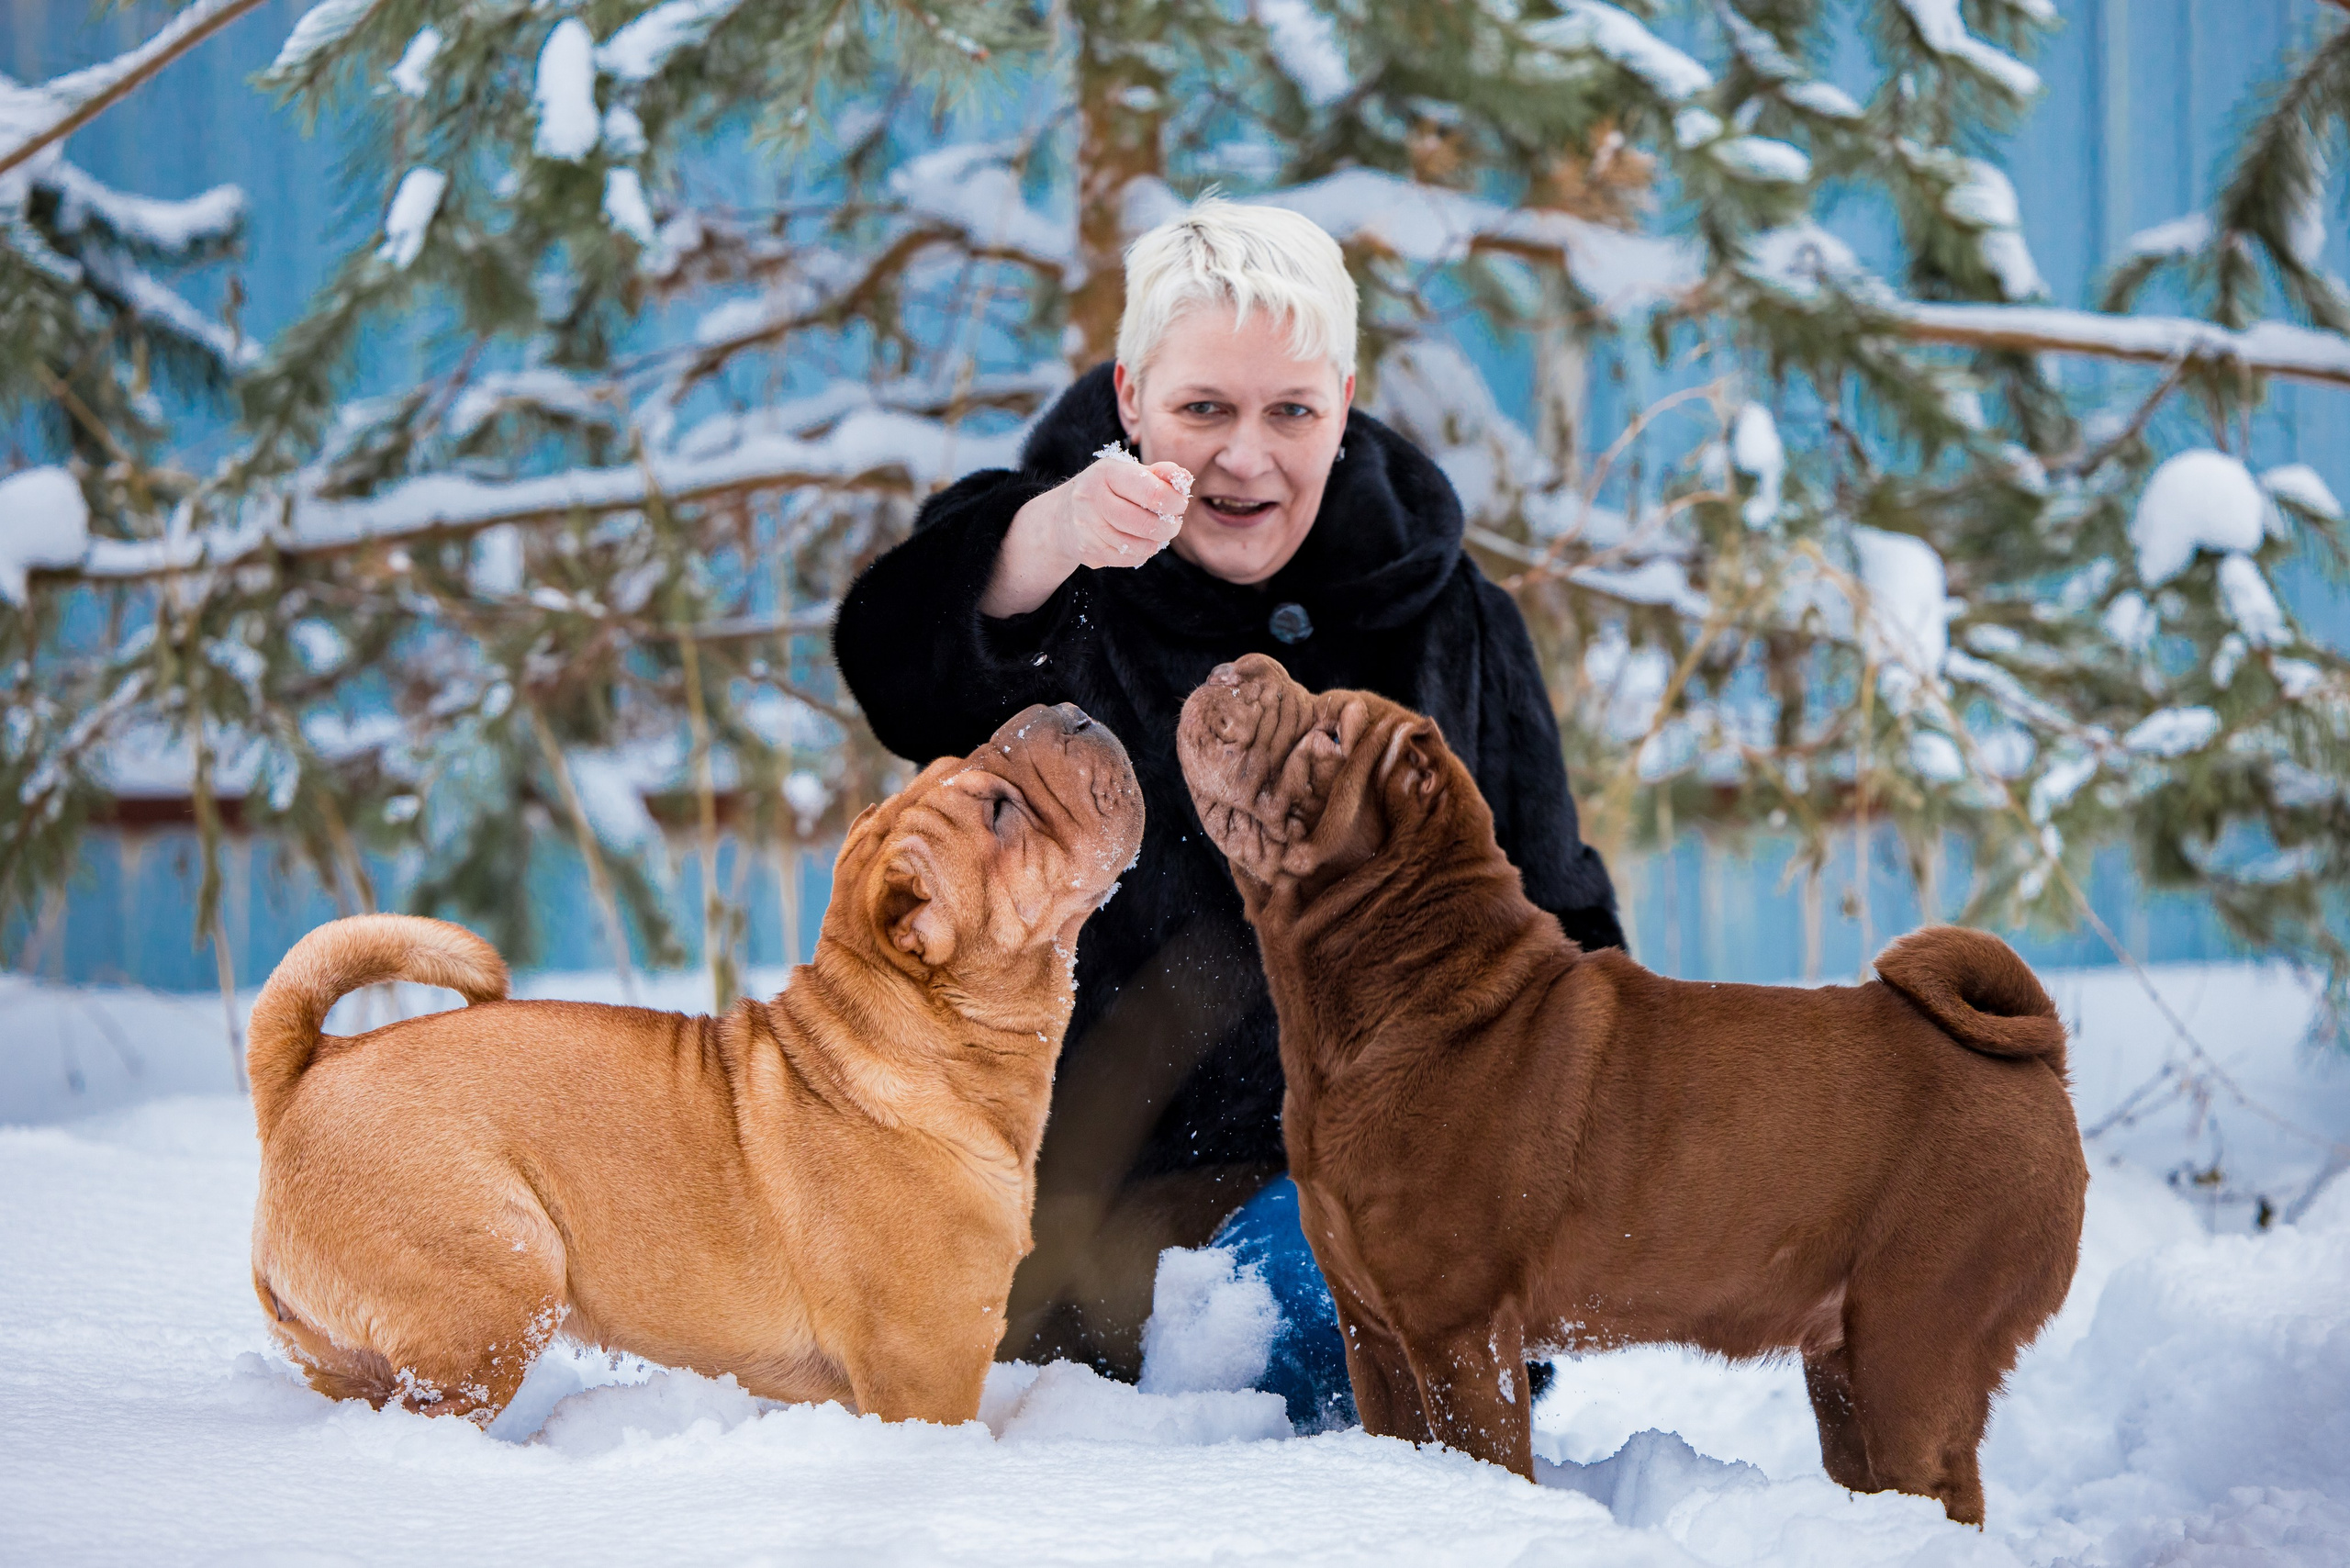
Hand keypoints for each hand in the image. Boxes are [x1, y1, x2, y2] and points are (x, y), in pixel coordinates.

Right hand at [981, 455, 1191, 616]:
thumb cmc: (1105, 490)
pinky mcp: (1087, 550)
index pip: (1152, 492)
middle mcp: (1091, 498)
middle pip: (1145, 523)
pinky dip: (1141, 553)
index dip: (1175, 501)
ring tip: (1156, 532)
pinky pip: (1128, 558)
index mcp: (1106, 472)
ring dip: (1156, 542)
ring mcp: (1086, 527)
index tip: (1180, 503)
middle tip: (1173, 523)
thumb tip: (1185, 479)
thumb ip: (1158, 474)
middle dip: (1169, 527)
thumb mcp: (1127, 473)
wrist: (1061, 517)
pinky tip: (1138, 542)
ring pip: (1138, 545)